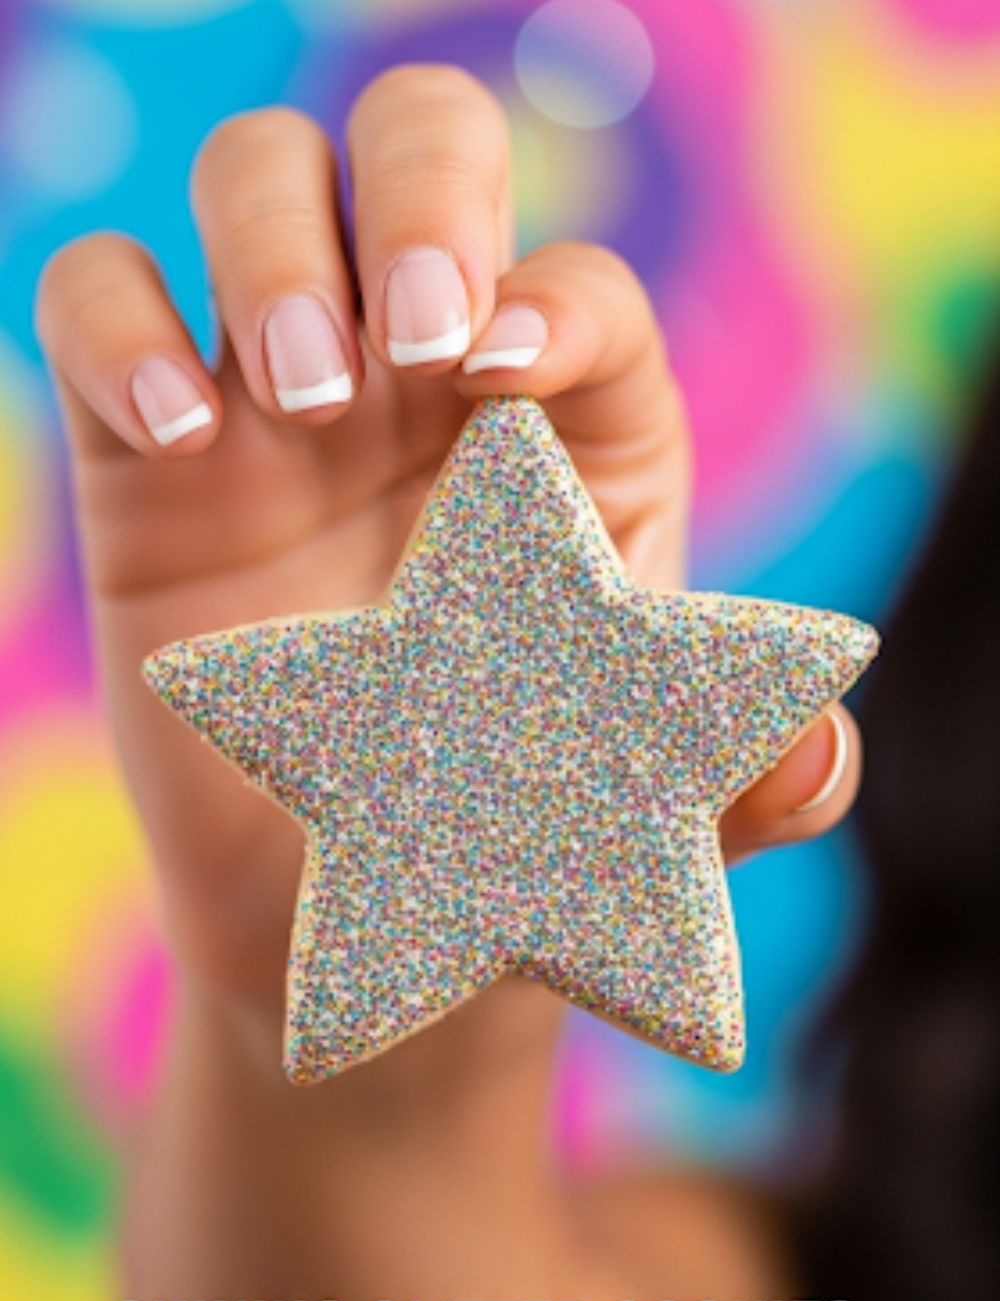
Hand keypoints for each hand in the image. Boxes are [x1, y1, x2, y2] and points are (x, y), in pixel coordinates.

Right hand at [37, 67, 858, 1023]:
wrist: (336, 922)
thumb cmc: (500, 842)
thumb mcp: (642, 821)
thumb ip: (760, 787)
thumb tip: (822, 749)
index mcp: (568, 432)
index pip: (576, 286)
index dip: (552, 297)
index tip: (505, 381)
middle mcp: (423, 378)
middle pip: (417, 145)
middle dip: (423, 198)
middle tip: (414, 349)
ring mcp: (277, 395)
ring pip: (257, 183)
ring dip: (275, 246)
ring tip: (300, 399)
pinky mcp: (142, 452)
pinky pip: (93, 302)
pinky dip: (117, 330)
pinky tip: (175, 442)